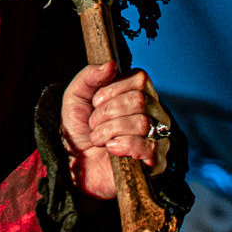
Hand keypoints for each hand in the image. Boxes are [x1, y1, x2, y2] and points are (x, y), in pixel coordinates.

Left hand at [59, 61, 169, 199]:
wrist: (73, 167)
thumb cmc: (78, 132)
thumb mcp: (75, 98)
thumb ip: (89, 76)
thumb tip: (111, 64)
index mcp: (139, 94)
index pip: (140, 79)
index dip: (112, 90)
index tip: (95, 103)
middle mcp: (154, 113)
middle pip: (139, 100)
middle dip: (107, 113)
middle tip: (94, 126)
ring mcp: (158, 137)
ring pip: (142, 122)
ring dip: (110, 131)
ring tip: (99, 139)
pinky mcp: (156, 162)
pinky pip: (148, 147)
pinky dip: (123, 147)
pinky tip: (112, 150)